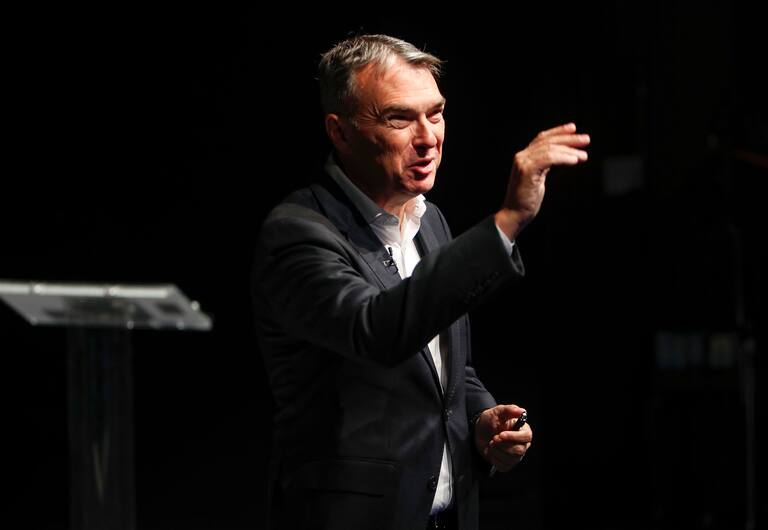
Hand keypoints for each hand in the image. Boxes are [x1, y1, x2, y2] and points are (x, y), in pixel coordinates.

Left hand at [474, 404, 531, 472]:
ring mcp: (516, 455)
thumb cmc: (491, 421)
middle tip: (493, 438)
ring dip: (497, 451)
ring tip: (491, 443)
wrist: (479, 432)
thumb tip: (522, 411)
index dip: (514, 437)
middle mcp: (522, 444)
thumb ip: (509, 410)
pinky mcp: (507, 463)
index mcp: (523, 430)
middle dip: (503, 445)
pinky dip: (494, 459)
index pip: (526, 436)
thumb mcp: (497, 412)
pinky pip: (503, 466)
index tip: (501, 434)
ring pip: (511, 459)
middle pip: (519, 450)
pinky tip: (491, 451)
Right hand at [495, 122, 589, 238]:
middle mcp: (522, 156)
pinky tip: (574, 161)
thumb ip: (545, 166)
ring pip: (550, 149)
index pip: (542, 138)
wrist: (514, 214)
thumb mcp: (538, 178)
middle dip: (569, 139)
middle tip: (586, 139)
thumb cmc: (527, 200)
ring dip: (570, 150)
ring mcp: (523, 162)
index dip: (558, 131)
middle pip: (548, 141)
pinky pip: (549, 159)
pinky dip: (563, 158)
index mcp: (524, 157)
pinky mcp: (527, 170)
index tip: (574, 128)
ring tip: (584, 155)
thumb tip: (563, 156)